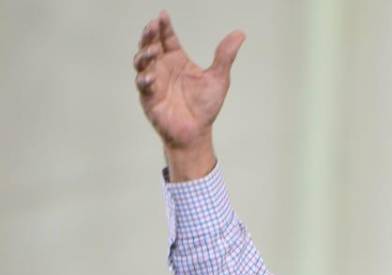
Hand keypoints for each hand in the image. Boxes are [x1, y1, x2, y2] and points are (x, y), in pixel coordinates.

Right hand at [133, 12, 243, 179]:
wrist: (197, 132)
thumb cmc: (205, 106)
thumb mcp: (218, 78)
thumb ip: (225, 56)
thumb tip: (240, 34)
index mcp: (177, 60)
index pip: (168, 39)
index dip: (164, 27)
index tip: (163, 15)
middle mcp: (163, 67)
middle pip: (151, 45)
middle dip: (149, 35)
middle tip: (153, 26)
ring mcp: (154, 81)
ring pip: (142, 62)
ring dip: (144, 54)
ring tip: (153, 50)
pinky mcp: (148, 97)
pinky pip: (142, 85)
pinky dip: (145, 79)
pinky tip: (152, 76)